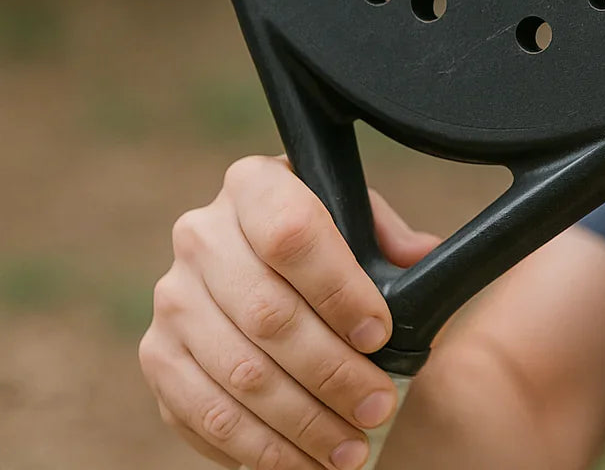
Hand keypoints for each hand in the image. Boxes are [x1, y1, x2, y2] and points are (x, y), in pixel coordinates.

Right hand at [138, 156, 439, 469]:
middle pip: (267, 314)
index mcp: (255, 186)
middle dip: (332, 372)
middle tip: (379, 406)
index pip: (291, 234)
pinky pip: (205, 414)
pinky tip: (302, 461)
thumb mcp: (362, 227)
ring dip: (301, 421)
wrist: (271, 274)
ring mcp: (172, 299)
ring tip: (351, 448)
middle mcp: (200, 236)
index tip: (381, 334)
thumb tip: (423, 258)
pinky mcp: (159, 356)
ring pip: (239, 373)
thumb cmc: (330, 251)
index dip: (339, 290)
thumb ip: (390, 241)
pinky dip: (258, 447)